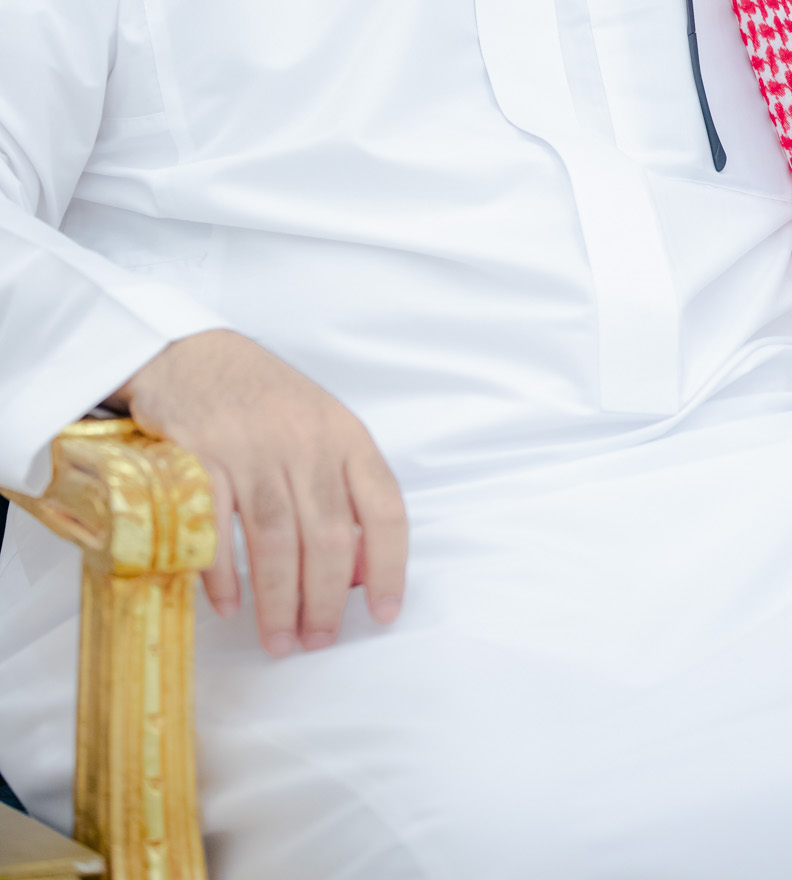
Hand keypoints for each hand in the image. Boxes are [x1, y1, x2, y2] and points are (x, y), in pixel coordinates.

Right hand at [112, 330, 407, 655]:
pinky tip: (229, 604)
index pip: (384, 509)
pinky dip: (224, 577)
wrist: (195, 355)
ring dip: (278, 601)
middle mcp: (305, 442)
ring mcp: (252, 449)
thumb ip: (345, 490)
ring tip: (278, 640)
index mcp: (346, 436)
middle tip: (316, 640)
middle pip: (328, 537)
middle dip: (326, 601)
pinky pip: (217, 531)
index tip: (384, 613)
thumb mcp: (322, 429)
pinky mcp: (200, 458)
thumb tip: (366, 570)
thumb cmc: (267, 402)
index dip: (390, 567)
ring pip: (276, 541)